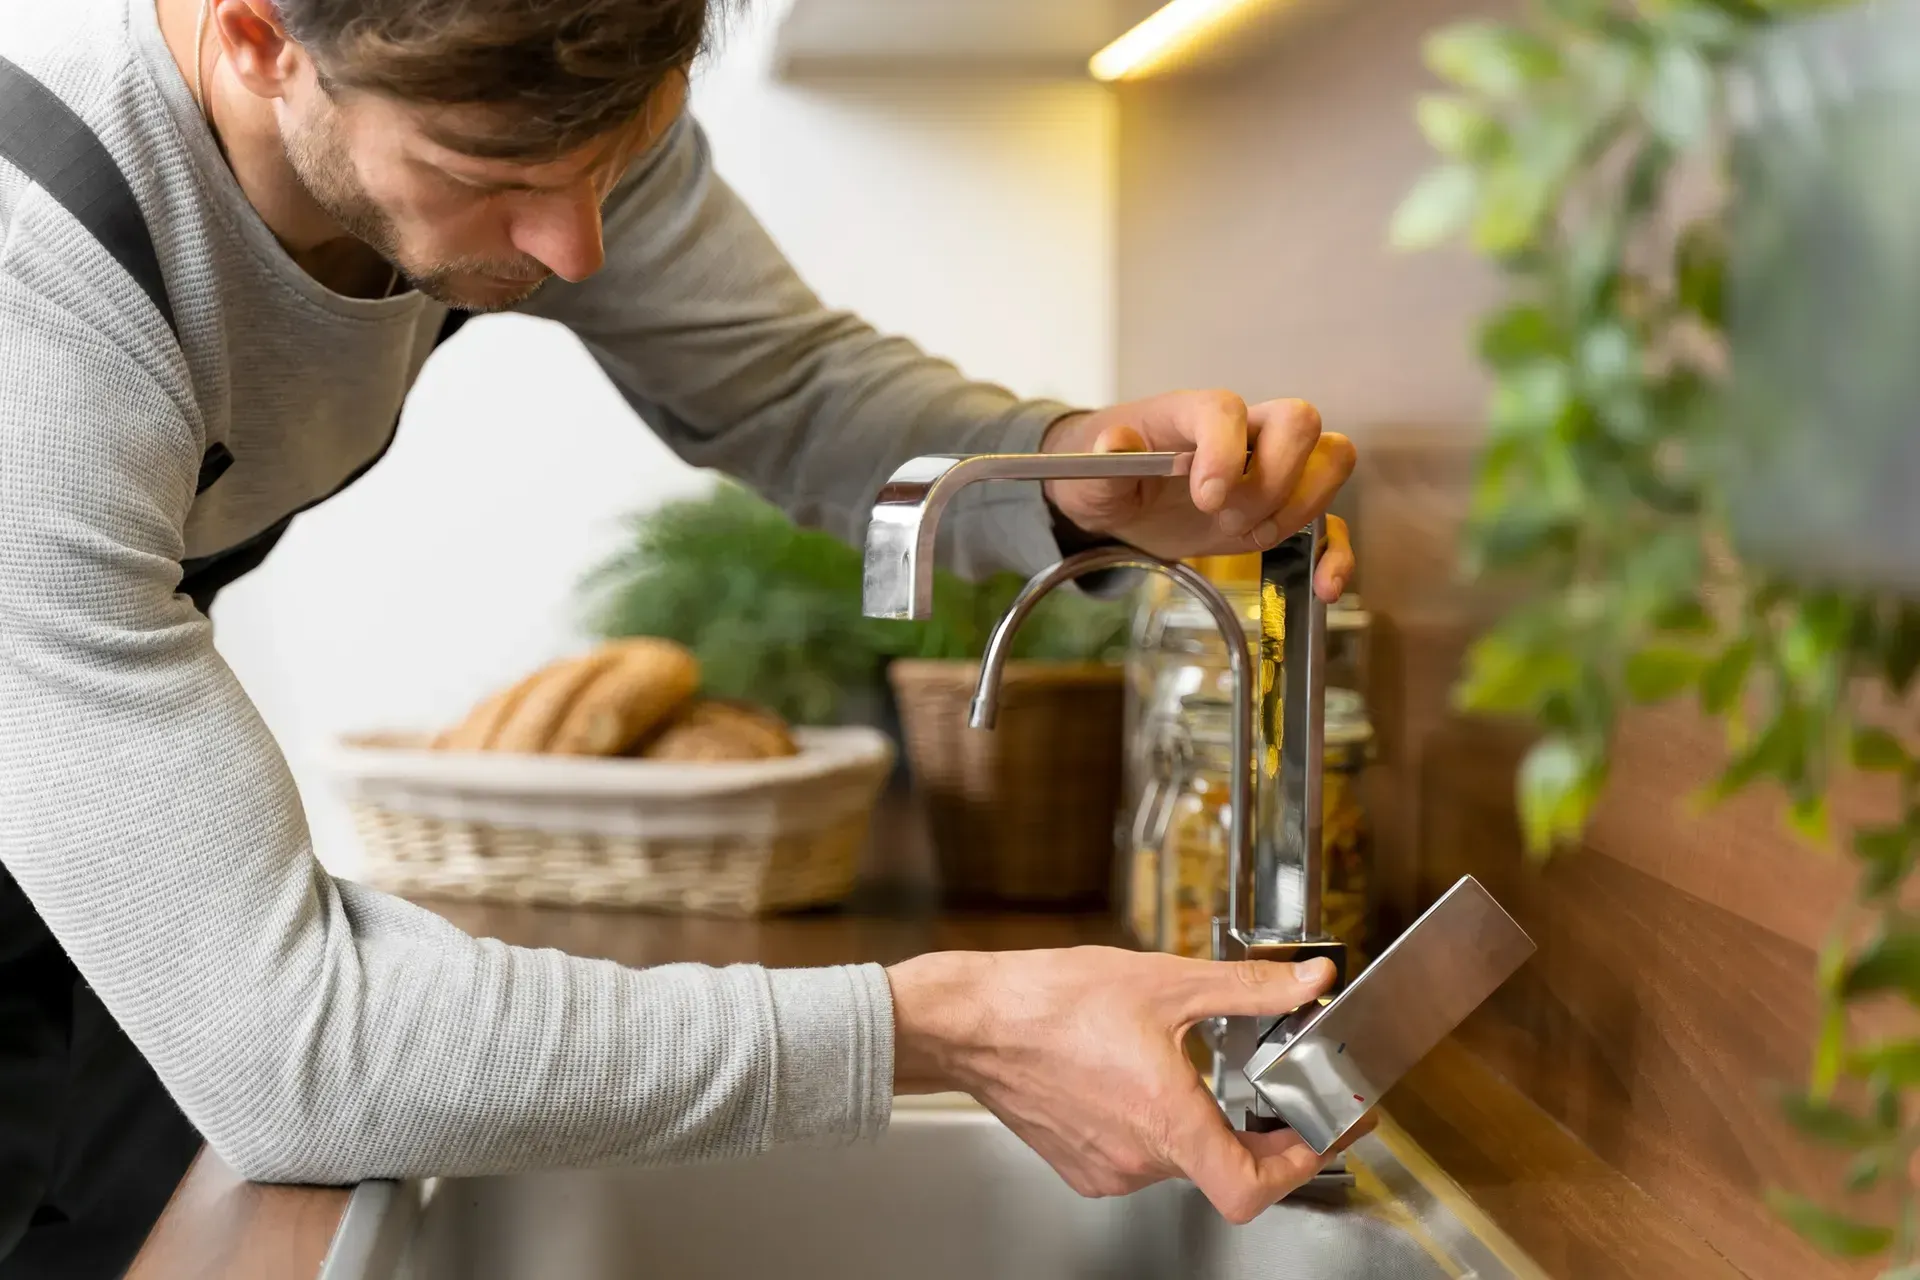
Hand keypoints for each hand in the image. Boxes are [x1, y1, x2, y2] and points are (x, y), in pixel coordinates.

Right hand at [887, 948, 1363, 1222]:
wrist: (972, 1022)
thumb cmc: (1051, 1002)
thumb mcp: (1166, 982)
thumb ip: (1249, 988)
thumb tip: (1308, 981)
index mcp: (1166, 1120)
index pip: (1254, 1185)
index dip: (1302, 1160)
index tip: (1324, 1130)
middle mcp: (1138, 1159)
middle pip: (1224, 1168)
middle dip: (1260, 1132)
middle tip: (1285, 1095)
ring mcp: (1107, 1169)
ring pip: (1181, 1161)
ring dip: (1205, 1125)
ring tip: (1204, 1074)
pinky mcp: (1081, 1166)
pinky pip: (1140, 1159)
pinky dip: (1159, 1128)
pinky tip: (1145, 1082)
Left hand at [1041, 391, 1355, 601]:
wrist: (1118, 499)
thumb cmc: (1107, 474)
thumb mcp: (1091, 474)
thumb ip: (1106, 460)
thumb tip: (1115, 442)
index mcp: (1193, 413)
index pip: (1228, 410)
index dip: (1225, 451)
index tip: (1205, 498)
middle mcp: (1244, 431)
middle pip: (1300, 422)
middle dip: (1271, 481)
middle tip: (1224, 517)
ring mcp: (1270, 469)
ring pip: (1329, 460)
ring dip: (1298, 510)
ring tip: (1247, 537)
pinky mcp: (1278, 511)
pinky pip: (1330, 524)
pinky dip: (1335, 555)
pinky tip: (1322, 587)